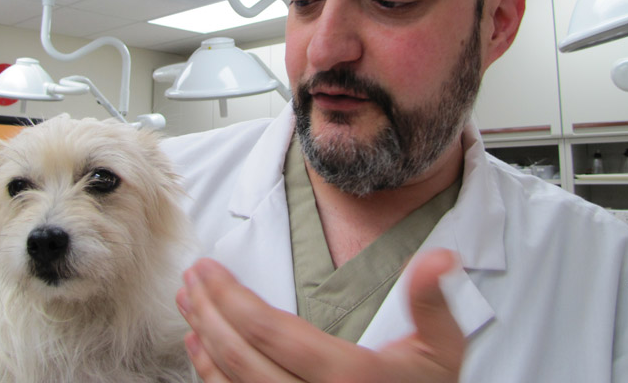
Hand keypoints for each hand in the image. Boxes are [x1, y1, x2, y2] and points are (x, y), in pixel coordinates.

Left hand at [175, 249, 464, 381]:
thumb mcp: (439, 354)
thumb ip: (431, 305)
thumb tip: (439, 257)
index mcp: (344, 378)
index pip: (268, 330)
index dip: (230, 295)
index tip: (209, 268)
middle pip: (238, 353)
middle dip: (207, 309)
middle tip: (191, 277)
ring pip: (227, 381)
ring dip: (201, 338)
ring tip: (187, 303)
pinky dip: (207, 374)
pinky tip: (198, 348)